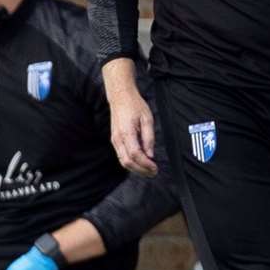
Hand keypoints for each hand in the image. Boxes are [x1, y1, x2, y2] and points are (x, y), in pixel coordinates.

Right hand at [103, 60, 156, 177]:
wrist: (120, 97)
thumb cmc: (134, 105)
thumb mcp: (147, 119)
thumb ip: (149, 138)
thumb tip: (150, 155)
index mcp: (126, 133)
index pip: (135, 155)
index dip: (145, 164)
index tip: (155, 167)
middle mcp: (118, 139)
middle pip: (128, 162)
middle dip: (141, 170)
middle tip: (153, 172)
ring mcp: (114, 140)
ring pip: (123, 161)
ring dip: (136, 169)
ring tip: (148, 170)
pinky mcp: (115, 140)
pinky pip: (121, 156)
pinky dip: (131, 163)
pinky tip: (140, 163)